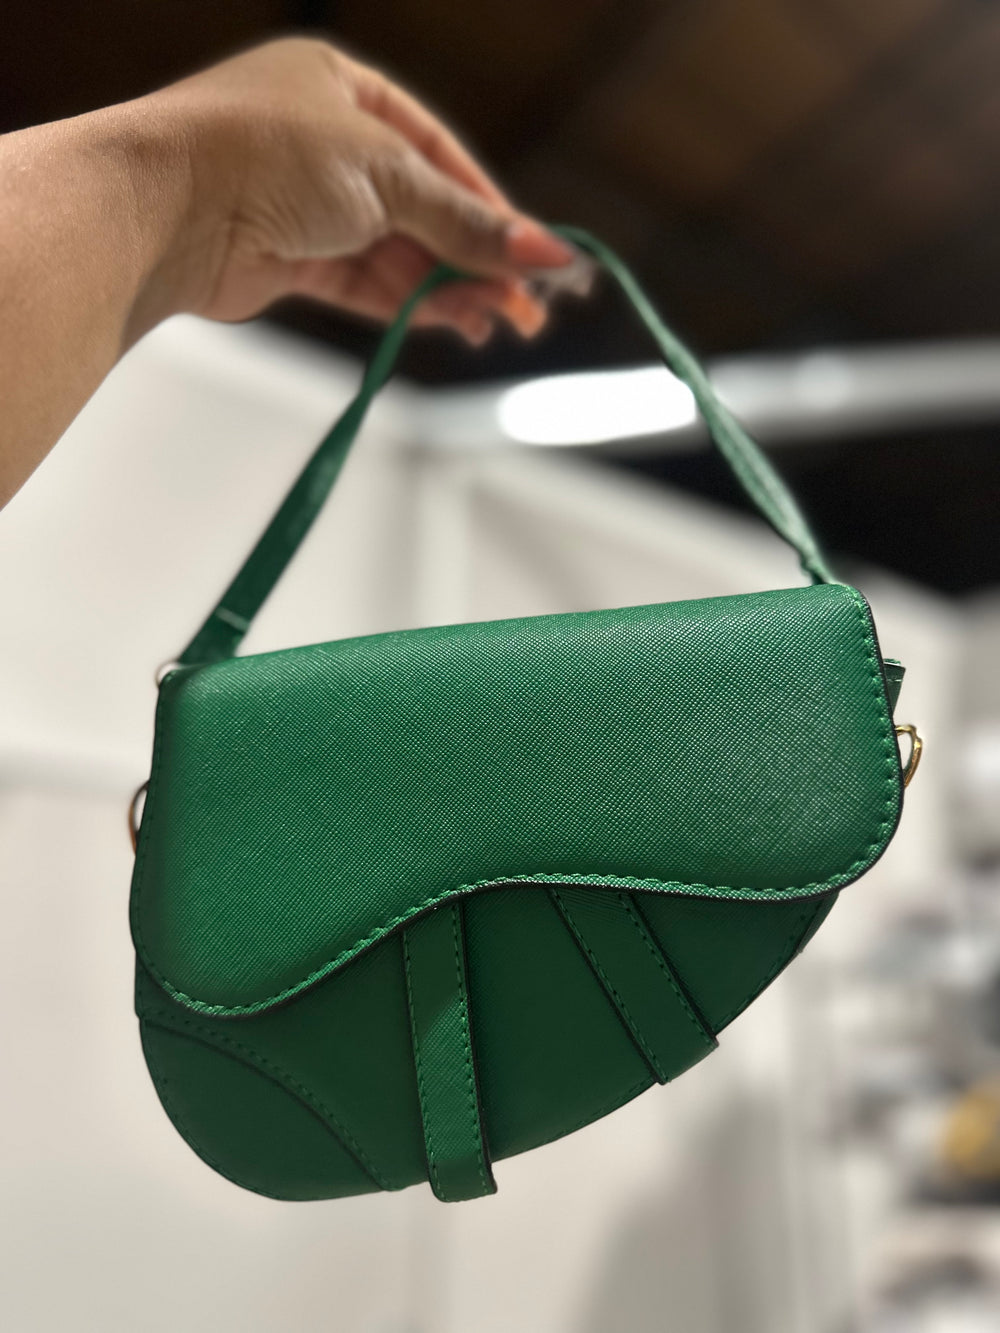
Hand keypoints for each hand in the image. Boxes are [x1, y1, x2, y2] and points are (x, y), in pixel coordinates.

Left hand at [145, 38, 574, 342]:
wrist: (163, 210)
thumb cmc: (265, 155)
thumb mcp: (387, 175)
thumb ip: (466, 223)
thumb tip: (545, 252)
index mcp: (343, 88)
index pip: (438, 153)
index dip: (491, 208)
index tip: (535, 255)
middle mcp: (323, 144)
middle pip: (421, 210)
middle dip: (476, 260)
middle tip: (529, 307)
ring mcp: (303, 205)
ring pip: (395, 254)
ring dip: (449, 290)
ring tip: (499, 325)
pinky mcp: (287, 260)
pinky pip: (365, 283)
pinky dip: (409, 305)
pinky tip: (454, 324)